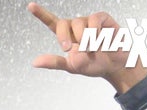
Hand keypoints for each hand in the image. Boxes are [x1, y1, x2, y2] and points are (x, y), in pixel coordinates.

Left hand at [27, 2, 146, 92]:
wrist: (115, 66)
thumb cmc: (93, 65)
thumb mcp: (72, 66)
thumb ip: (55, 62)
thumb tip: (34, 62)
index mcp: (67, 36)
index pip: (52, 23)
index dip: (41, 14)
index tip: (30, 6)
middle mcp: (76, 26)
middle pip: (63, 23)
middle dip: (63, 36)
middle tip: (68, 48)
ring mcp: (89, 21)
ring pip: (79, 23)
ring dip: (84, 39)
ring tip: (92, 49)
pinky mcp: (103, 19)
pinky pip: (94, 19)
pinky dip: (95, 31)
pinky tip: (99, 39)